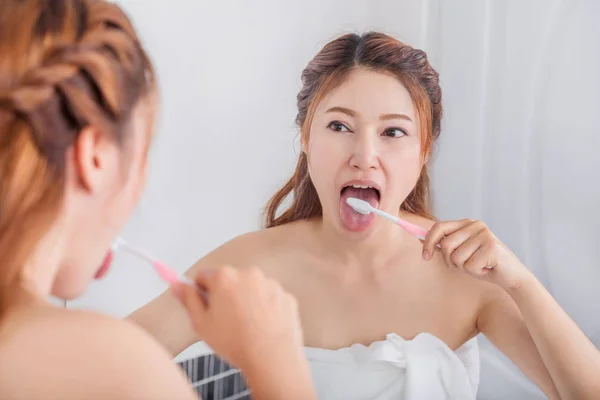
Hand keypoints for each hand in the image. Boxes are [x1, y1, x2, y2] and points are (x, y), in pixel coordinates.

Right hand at [171, 266, 304, 373]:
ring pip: (251, 289)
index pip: (203, 276)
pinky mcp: (285, 295)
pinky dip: (265, 309)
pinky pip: (269, 298)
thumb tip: (177, 285)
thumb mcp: (201, 324)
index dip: (201, 293)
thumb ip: (188, 300)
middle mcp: (248, 274)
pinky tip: (262, 327)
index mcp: (224, 277)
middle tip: (226, 321)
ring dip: (246, 301)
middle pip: (229, 281)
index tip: (206, 308)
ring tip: (247, 327)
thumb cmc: (235, 342)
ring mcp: (269, 284)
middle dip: (225, 296)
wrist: (272, 357)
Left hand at [421, 219, 531, 290]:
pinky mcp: (491, 247)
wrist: (511, 276)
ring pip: (456, 257)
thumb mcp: (460, 253)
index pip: (439, 226)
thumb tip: (420, 238)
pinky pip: (469, 266)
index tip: (425, 257)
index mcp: (467, 223)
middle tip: (465, 265)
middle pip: (445, 245)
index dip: (428, 242)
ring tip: (479, 265)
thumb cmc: (483, 265)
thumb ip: (444, 245)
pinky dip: (476, 272)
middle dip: (450, 261)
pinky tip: (487, 268)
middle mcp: (476, 225)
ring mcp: (485, 234)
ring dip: (464, 268)